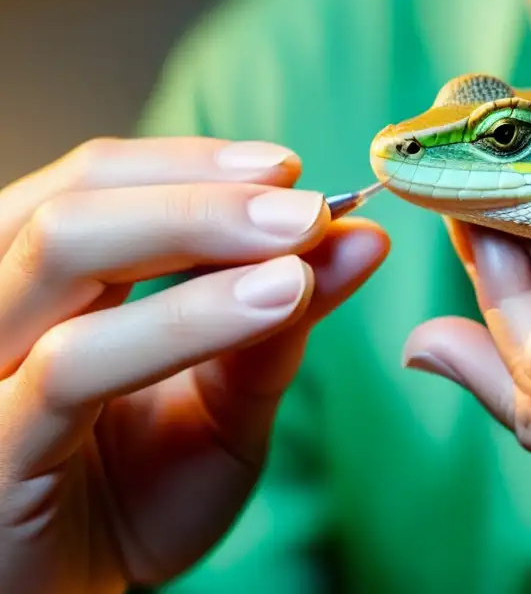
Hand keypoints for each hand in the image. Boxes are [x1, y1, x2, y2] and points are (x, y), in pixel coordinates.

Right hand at [0, 137, 388, 592]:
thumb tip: (358, 237)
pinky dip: (183, 318)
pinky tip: (277, 298)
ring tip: (302, 236)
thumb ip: (279, 318)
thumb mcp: (225, 400)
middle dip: (203, 192)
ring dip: (195, 227)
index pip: (94, 184)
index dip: (190, 165)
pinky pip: (75, 363)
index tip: (290, 169)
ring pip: (62, 251)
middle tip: (307, 203)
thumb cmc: (134, 496)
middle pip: (77, 203)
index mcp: (40, 288)